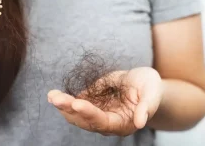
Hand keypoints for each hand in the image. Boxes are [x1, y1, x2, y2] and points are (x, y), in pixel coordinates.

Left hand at [48, 67, 162, 135]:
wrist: (142, 83)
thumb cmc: (150, 87)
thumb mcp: (152, 92)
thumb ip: (147, 107)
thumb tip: (141, 122)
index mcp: (122, 123)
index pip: (103, 122)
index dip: (90, 114)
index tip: (77, 103)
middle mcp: (107, 121)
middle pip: (85, 120)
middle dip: (70, 109)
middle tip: (56, 99)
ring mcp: (97, 113)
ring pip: (77, 114)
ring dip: (63, 106)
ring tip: (52, 96)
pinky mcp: (91, 103)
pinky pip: (75, 104)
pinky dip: (65, 100)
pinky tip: (54, 95)